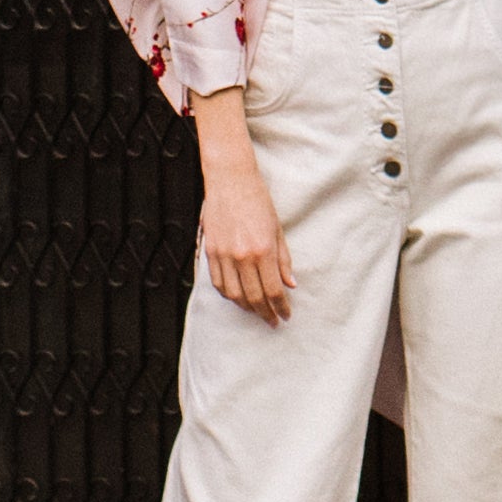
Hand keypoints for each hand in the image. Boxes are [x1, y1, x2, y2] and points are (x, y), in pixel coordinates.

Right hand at [195, 96, 292, 324]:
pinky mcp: (210, 251)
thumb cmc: (257, 200)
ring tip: (256, 311)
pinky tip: (237, 297)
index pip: (274, 290)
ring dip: (246, 308)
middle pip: (254, 297)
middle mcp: (242, 256)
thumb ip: (283, 259)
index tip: (285, 315)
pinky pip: (218, 283)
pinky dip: (228, 295)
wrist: (230, 180)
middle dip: (265, 313)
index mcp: (263, 250)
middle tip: (272, 321)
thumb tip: (291, 285)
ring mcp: (224, 255)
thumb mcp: (277, 229)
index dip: (281, 307)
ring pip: (234, 295)